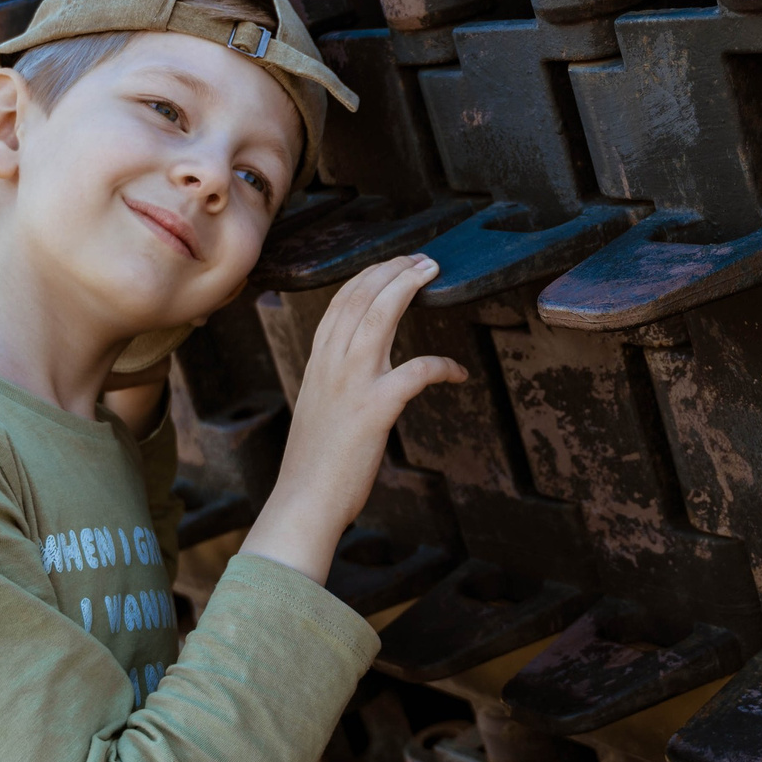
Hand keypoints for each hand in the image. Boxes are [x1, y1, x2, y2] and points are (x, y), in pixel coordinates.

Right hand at [240, 255, 465, 585]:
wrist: (303, 501)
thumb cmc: (315, 464)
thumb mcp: (319, 408)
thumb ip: (336, 382)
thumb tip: (360, 373)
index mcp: (317, 363)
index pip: (341, 302)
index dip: (370, 276)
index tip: (393, 264)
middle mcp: (330, 365)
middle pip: (361, 297)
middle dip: (393, 270)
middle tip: (422, 259)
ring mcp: (351, 384)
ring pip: (379, 317)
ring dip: (407, 288)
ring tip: (432, 272)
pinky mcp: (374, 409)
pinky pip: (416, 372)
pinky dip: (441, 365)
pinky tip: (458, 371)